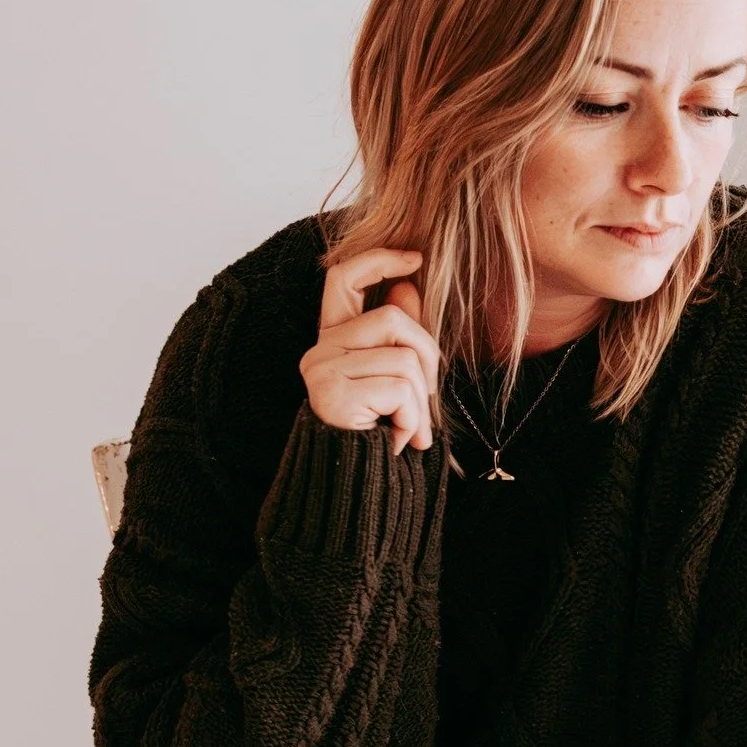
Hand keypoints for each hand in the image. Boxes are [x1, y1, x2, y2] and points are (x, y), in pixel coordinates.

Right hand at [301, 246, 441, 456]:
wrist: (357, 487)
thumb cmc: (379, 435)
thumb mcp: (396, 380)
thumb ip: (400, 336)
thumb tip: (407, 287)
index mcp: (331, 341)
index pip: (342, 279)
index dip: (377, 260)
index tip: (415, 259)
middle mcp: (318, 351)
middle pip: (392, 319)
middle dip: (427, 358)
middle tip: (425, 401)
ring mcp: (322, 371)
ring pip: (404, 356)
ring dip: (422, 400)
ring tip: (410, 430)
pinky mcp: (333, 394)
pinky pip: (400, 388)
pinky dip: (414, 418)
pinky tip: (400, 440)